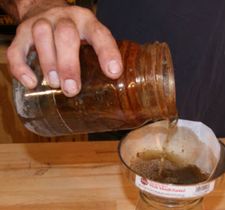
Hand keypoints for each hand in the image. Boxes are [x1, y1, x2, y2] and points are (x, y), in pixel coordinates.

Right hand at [7, 4, 122, 96]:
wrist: (43, 8)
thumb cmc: (72, 33)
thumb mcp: (88, 39)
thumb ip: (96, 58)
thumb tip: (108, 90)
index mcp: (86, 23)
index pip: (99, 34)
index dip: (107, 53)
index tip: (113, 73)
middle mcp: (64, 19)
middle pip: (66, 35)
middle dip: (69, 65)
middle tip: (72, 89)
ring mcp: (41, 24)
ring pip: (42, 37)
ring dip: (48, 63)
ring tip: (54, 84)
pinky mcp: (21, 34)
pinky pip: (17, 49)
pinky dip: (21, 67)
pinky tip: (31, 83)